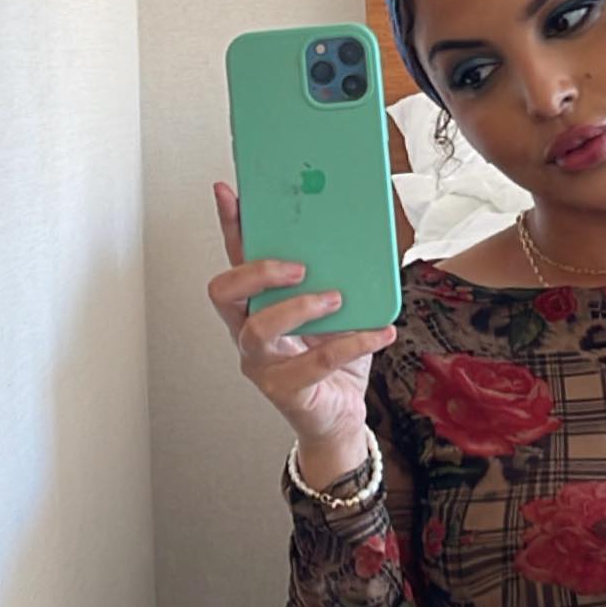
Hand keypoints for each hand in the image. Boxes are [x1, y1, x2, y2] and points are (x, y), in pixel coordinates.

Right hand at [206, 182, 395, 449]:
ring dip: (300, 308)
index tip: (230, 191)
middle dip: (258, 271)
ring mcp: (261, 363)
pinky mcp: (284, 390)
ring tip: (337, 299)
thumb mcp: (335, 311)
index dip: (230, 225)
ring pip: (258, 329)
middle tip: (298, 266)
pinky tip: (380, 332)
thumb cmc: (332, 360)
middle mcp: (249, 331)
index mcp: (257, 304)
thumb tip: (356, 240)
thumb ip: (335, 278)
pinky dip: (353, 344)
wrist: (339, 415)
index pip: (235, 258)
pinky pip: (314, 362)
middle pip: (225, 292)